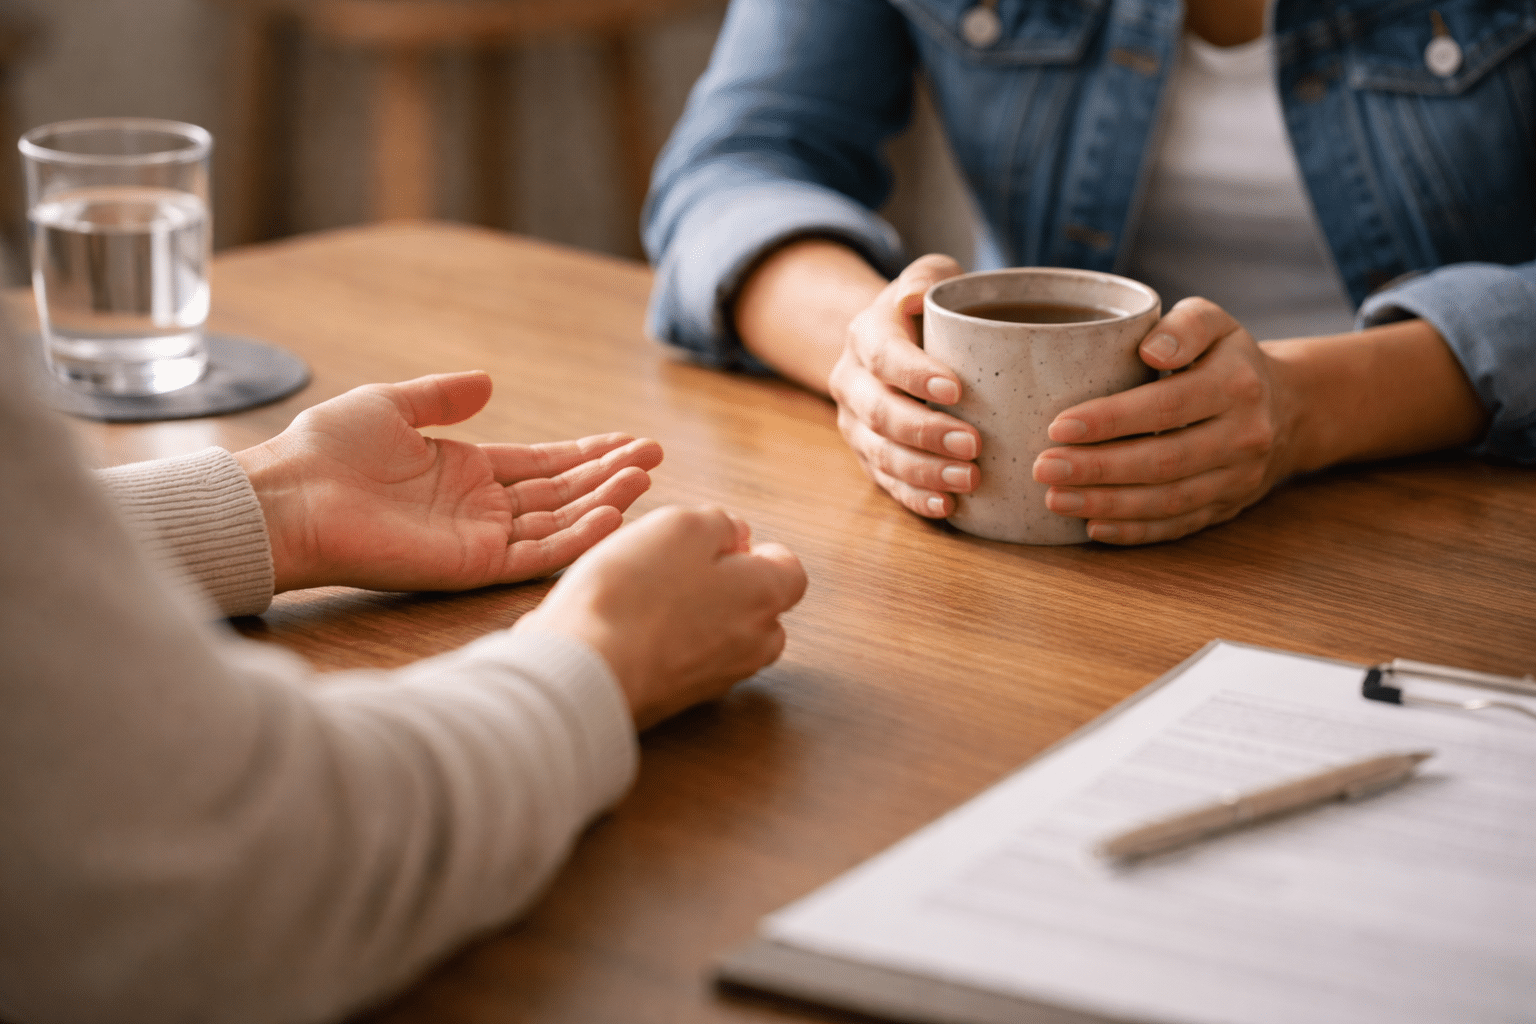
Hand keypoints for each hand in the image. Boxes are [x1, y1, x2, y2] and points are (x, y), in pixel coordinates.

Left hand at [234, 371, 662, 591]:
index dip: (588, 453)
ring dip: (603, 501)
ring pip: (558, 522)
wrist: (289, 498)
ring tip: (645, 477)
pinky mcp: (471, 565)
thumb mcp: (391, 406)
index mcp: (466, 472)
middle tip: (654, 455)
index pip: (543, 465)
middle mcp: (480, 508)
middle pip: (561, 492)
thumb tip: (488, 381)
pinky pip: (536, 554)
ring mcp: (479, 539)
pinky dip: (575, 537)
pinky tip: (610, 514)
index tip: (630, 441)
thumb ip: (442, 397)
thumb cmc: (326, 451)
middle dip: (609, 473)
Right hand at [517, 506, 806, 729]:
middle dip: (729, 586)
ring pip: (722, 637)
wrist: (585, 672)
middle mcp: (752, 645)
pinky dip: (668, 643)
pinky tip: (629, 627)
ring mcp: (717, 678)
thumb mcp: (680, 526)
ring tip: (646, 595)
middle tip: (679, 567)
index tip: (721, 544)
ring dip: (695, 615)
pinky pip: (686, 662)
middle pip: (758, 609)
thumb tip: (735, 535)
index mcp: (764, 598)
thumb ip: (718, 524)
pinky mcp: (679, 700)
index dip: (757, 551)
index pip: (790, 573)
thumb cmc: (633, 594)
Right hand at [828, 254, 981, 517]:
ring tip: (968, 480)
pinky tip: (947, 506)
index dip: (915, 375)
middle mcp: (851, 382)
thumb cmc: (928, 311)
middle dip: (926, 433)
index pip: (884, 357)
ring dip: (923, 471)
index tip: (956, 390)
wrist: (892, 343)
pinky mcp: (868, 456)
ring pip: (881, 455)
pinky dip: (915, 498)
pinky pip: (886, 484)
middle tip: (974, 444)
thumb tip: (914, 300)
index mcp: (865, 335)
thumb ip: (928, 279)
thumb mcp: (931, 276)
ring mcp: (856, 424)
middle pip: (881, 414)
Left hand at [1033, 297, 1296, 544]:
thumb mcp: (1215, 323)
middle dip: (1098, 469)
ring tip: (1055, 499)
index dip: (1111, 420)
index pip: (1167, 406)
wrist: (1289, 408)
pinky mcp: (1227, 508)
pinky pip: (1178, 526)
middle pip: (1163, 460)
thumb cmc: (1229, 360)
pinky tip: (1092, 526)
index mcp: (1235, 385)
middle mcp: (1243, 436)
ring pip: (1168, 501)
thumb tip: (1150, 349)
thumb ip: (1184, 325)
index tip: (1059, 426)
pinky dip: (1134, 531)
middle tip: (1043, 469)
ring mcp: (1238, 479)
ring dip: (1107, 504)